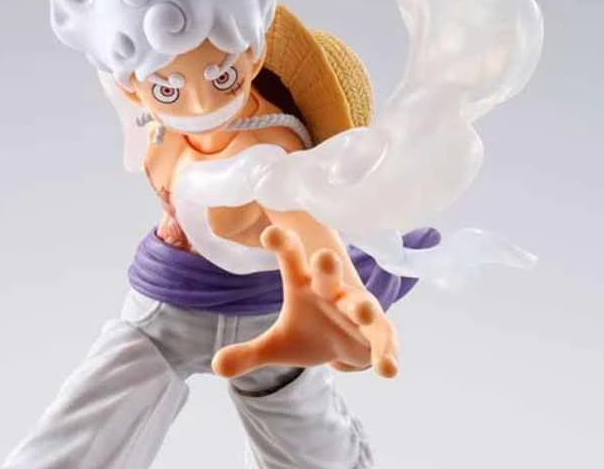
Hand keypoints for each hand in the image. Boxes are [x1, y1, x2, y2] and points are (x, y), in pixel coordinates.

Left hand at [212, 225, 398, 378]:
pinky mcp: (377, 332)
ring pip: (362, 303)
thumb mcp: (278, 343)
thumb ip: (248, 352)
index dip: (283, 244)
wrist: (345, 343)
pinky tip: (388, 369)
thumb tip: (215, 365)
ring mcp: (357, 309)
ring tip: (361, 311)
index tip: (269, 234)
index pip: (291, 258)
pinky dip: (386, 352)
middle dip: (328, 266)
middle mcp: (332, 291)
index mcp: (304, 283)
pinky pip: (384, 339)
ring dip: (362, 307)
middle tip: (324, 256)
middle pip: (329, 274)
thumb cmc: (308, 330)